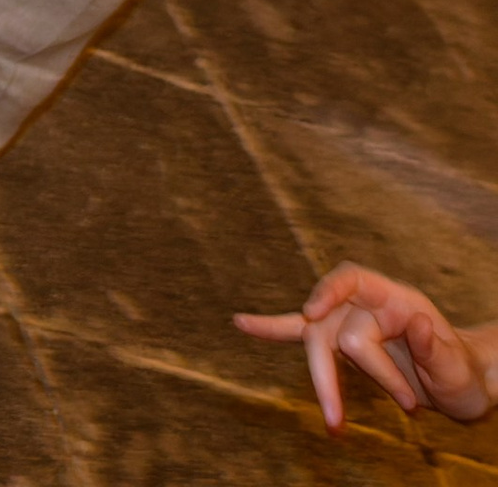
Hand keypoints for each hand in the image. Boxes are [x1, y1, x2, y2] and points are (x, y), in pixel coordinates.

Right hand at [236, 263, 497, 426]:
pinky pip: (301, 335)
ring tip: (335, 423)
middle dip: (335, 373)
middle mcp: (366, 305)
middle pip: (332, 326)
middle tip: (343, 421)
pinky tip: (240, 323)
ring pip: (317, 343)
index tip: (311, 314)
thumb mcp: (457, 366)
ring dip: (324, 383)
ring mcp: (350, 323)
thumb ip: (437, 346)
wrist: (459, 384)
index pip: (352, 278)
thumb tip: (416, 323)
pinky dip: (271, 329)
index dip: (328, 290)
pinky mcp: (341, 347)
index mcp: (394, 298)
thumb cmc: (460, 373)